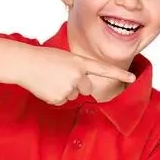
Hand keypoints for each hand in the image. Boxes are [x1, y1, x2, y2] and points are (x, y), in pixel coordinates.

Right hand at [16, 45, 134, 104]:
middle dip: (79, 86)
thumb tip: (83, 84)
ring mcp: (69, 87)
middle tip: (63, 77)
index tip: (133, 78)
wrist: (27, 64)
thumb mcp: (68, 58)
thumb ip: (80, 68)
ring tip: (53, 80)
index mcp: (82, 62)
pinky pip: (62, 101)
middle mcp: (78, 75)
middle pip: (87, 88)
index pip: (105, 69)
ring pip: (74, 95)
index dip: (120, 74)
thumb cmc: (47, 58)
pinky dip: (56, 96)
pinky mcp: (59, 98)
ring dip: (66, 90)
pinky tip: (47, 87)